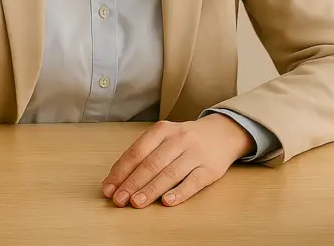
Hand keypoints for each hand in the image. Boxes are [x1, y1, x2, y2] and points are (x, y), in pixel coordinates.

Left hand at [101, 115, 253, 207]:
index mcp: (163, 130)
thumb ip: (144, 155)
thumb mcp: (165, 138)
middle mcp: (180, 139)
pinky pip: (193, 181)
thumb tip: (117, 181)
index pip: (137, 151)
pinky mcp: (211, 168)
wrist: (223, 133)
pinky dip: (179, 192)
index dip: (121, 171)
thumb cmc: (185, 140)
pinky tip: (167, 202)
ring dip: (151, 189)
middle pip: (152, 163)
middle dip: (133, 183)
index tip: (109, 189)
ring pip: (171, 173)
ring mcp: (196, 153)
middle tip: (119, 200)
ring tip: (137, 203)